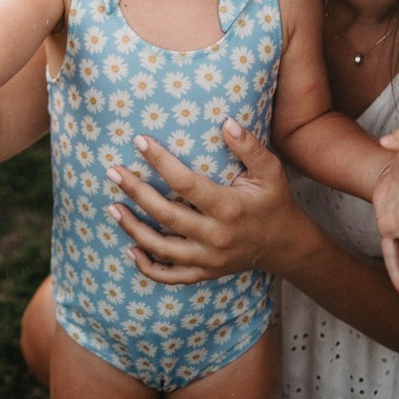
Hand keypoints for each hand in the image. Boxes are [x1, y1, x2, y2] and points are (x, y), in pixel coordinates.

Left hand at [105, 120, 302, 283]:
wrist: (285, 246)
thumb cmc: (274, 201)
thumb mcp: (270, 170)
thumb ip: (249, 146)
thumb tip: (226, 121)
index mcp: (229, 208)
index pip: (185, 183)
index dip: (160, 161)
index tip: (139, 141)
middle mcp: (216, 236)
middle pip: (166, 215)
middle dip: (136, 192)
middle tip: (113, 171)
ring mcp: (208, 259)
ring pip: (162, 249)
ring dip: (133, 229)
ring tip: (112, 207)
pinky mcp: (205, 273)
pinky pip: (170, 276)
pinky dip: (147, 267)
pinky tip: (130, 249)